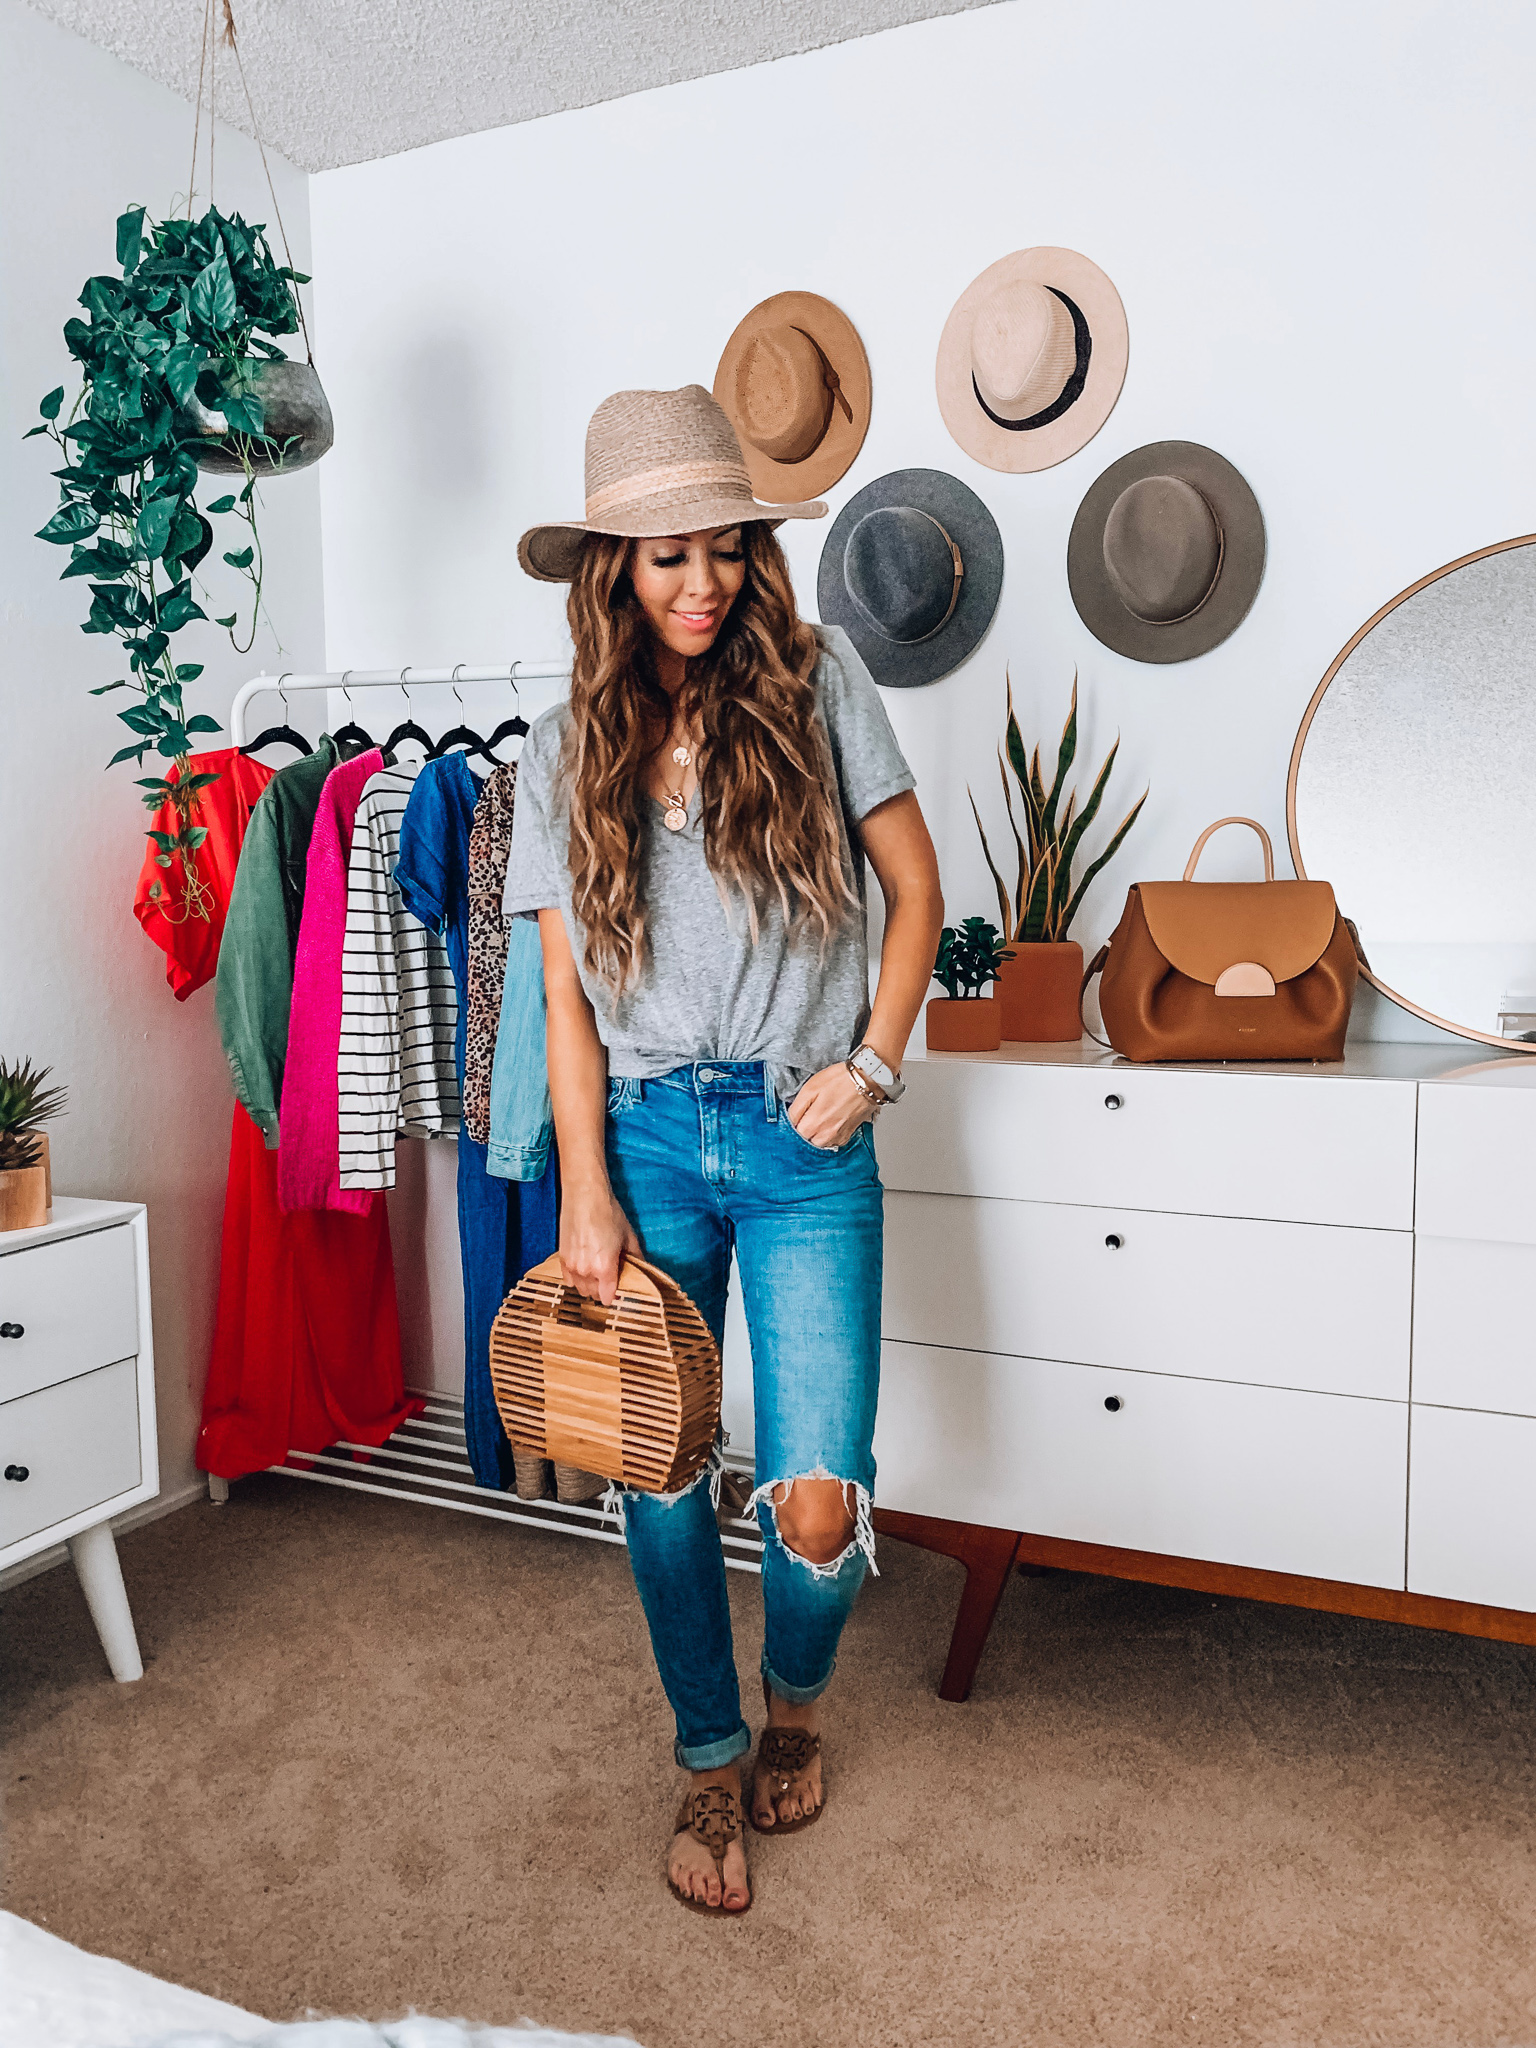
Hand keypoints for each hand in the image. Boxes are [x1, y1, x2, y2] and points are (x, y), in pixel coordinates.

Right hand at [560, 1180, 641, 1304]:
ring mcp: (571, 1265)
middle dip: (603, 1290)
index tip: (619, 1291)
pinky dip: (576, 1278)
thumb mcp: (629, 1236)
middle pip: (593, 1295)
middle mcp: (585, 1270)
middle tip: (611, 1278)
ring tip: (597, 1273)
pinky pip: (568, 1279)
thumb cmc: (608, 1212)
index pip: (607, 1297)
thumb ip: (636, 1257)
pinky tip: (584, 1268)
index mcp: (604, 1268)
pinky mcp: (561, 1257)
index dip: (615, 1296)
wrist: (584, 1195)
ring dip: (589, 1285)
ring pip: (580, 1288)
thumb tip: (642, 1269)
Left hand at [786, 1061, 878, 1149]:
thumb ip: (796, 1109)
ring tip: (821, 1115)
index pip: (793, 1132)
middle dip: (804, 1128)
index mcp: (812, 1124)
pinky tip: (831, 1120)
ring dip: (816, 1132)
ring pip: (819, 1143)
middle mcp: (825, 1135)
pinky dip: (829, 1134)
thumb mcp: (810, 1088)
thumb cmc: (840, 1080)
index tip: (798, 1113)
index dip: (794, 1121)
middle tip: (810, 1112)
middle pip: (806, 1140)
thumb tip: (790, 1120)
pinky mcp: (848, 1135)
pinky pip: (833, 1141)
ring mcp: (838, 1137)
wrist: (868, 1080)